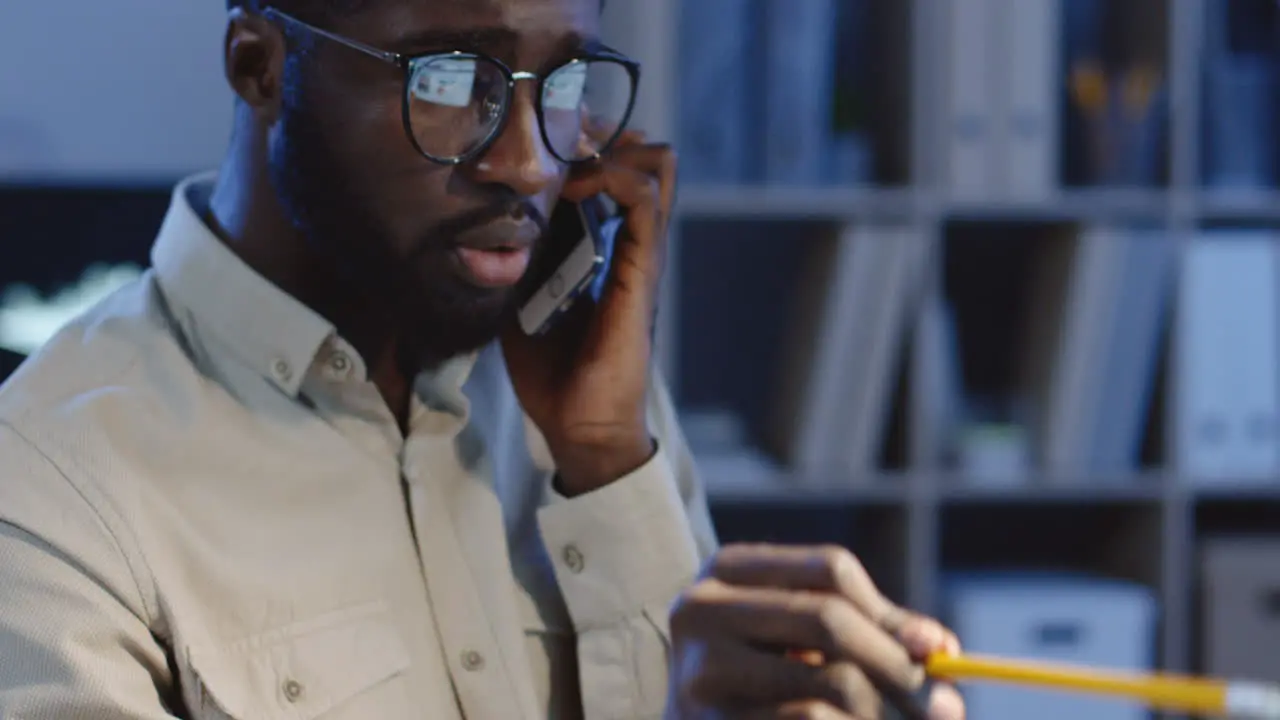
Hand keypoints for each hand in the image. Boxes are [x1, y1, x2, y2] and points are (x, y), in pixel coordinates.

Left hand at [500, 125, 676, 495]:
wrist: (580, 426)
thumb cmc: (551, 373)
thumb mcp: (518, 300)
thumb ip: (510, 262)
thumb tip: (472, 226)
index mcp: (606, 248)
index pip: (616, 170)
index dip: (586, 142)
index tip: (543, 135)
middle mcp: (631, 244)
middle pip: (646, 158)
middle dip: (603, 133)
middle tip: (562, 136)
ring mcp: (642, 254)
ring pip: (656, 166)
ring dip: (610, 148)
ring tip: (570, 155)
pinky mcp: (643, 271)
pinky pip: (644, 202)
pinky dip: (612, 177)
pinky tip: (575, 184)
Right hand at [666, 544, 965, 719]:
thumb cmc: (762, 682)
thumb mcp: (803, 641)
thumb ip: (869, 632)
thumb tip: (941, 647)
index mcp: (726, 569)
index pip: (830, 568)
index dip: (891, 611)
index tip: (941, 652)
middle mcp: (700, 608)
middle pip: (829, 618)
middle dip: (899, 666)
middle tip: (949, 709)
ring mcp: (698, 670)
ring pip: (830, 683)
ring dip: (877, 713)